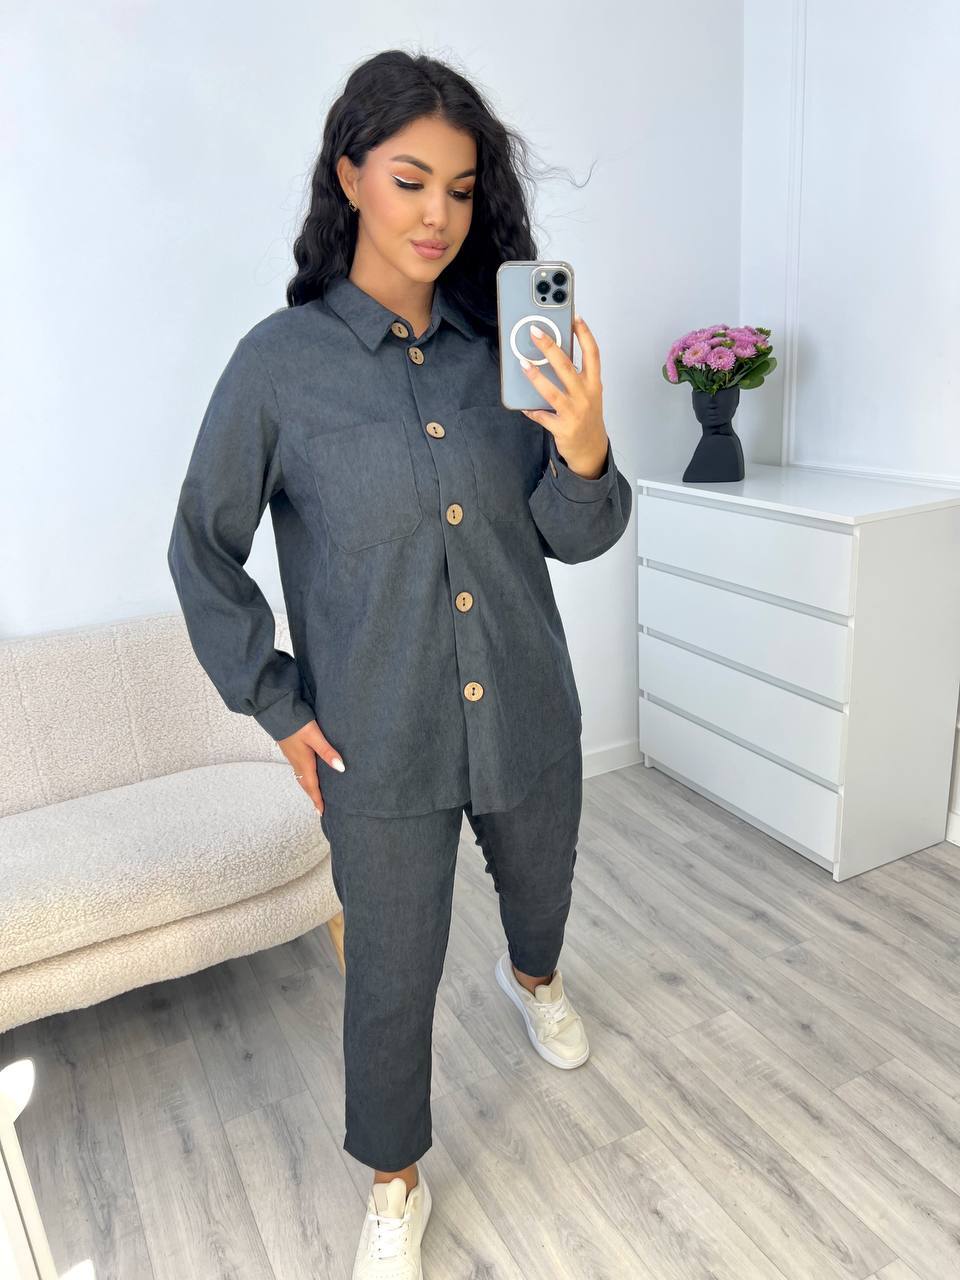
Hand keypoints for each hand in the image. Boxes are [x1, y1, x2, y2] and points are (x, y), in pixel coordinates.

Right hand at [274, 720, 345, 814]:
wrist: (276, 711)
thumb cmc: (296, 723)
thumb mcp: (314, 736)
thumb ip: (327, 751)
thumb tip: (341, 768)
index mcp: (304, 762)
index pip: (312, 786)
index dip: (317, 799)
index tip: (321, 812)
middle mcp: (297, 762)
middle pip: (305, 784)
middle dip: (312, 796)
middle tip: (318, 807)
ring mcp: (292, 756)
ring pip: (301, 776)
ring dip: (308, 786)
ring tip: (315, 793)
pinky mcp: (290, 749)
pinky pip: (298, 768)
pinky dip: (304, 776)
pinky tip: (308, 772)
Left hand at [519, 314, 608, 478]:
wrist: (591, 450)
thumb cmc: (588, 417)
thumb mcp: (589, 394)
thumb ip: (576, 376)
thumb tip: (554, 354)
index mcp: (594, 384)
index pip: (592, 353)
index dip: (584, 334)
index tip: (575, 317)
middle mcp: (586, 396)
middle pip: (566, 366)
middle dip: (550, 347)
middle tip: (536, 332)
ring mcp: (574, 412)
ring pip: (552, 391)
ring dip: (535, 376)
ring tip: (522, 363)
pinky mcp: (562, 428)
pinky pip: (542, 416)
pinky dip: (531, 410)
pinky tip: (523, 405)